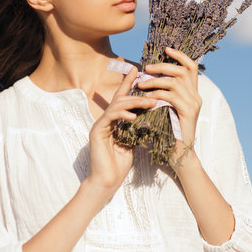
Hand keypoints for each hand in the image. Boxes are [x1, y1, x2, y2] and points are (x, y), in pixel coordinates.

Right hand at [87, 67, 157, 194]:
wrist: (107, 181)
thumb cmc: (120, 164)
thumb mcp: (133, 141)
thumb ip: (138, 127)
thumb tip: (151, 113)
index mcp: (114, 120)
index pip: (122, 98)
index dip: (129, 83)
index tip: (138, 70)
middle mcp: (105, 119)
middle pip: (121, 98)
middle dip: (138, 94)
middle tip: (155, 94)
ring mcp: (100, 124)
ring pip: (117, 105)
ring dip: (135, 103)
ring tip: (150, 103)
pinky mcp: (96, 132)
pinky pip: (110, 117)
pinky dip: (123, 115)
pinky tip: (134, 116)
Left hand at [136, 47, 202, 162]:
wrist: (179, 153)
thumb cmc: (169, 130)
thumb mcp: (166, 106)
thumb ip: (164, 92)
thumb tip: (149, 75)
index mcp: (192, 92)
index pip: (191, 66)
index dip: (180, 55)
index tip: (166, 49)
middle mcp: (196, 95)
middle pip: (182, 70)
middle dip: (163, 66)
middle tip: (147, 68)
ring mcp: (194, 104)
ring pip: (175, 82)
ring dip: (155, 81)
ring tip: (141, 85)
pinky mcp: (188, 113)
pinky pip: (171, 97)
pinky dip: (157, 95)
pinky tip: (146, 98)